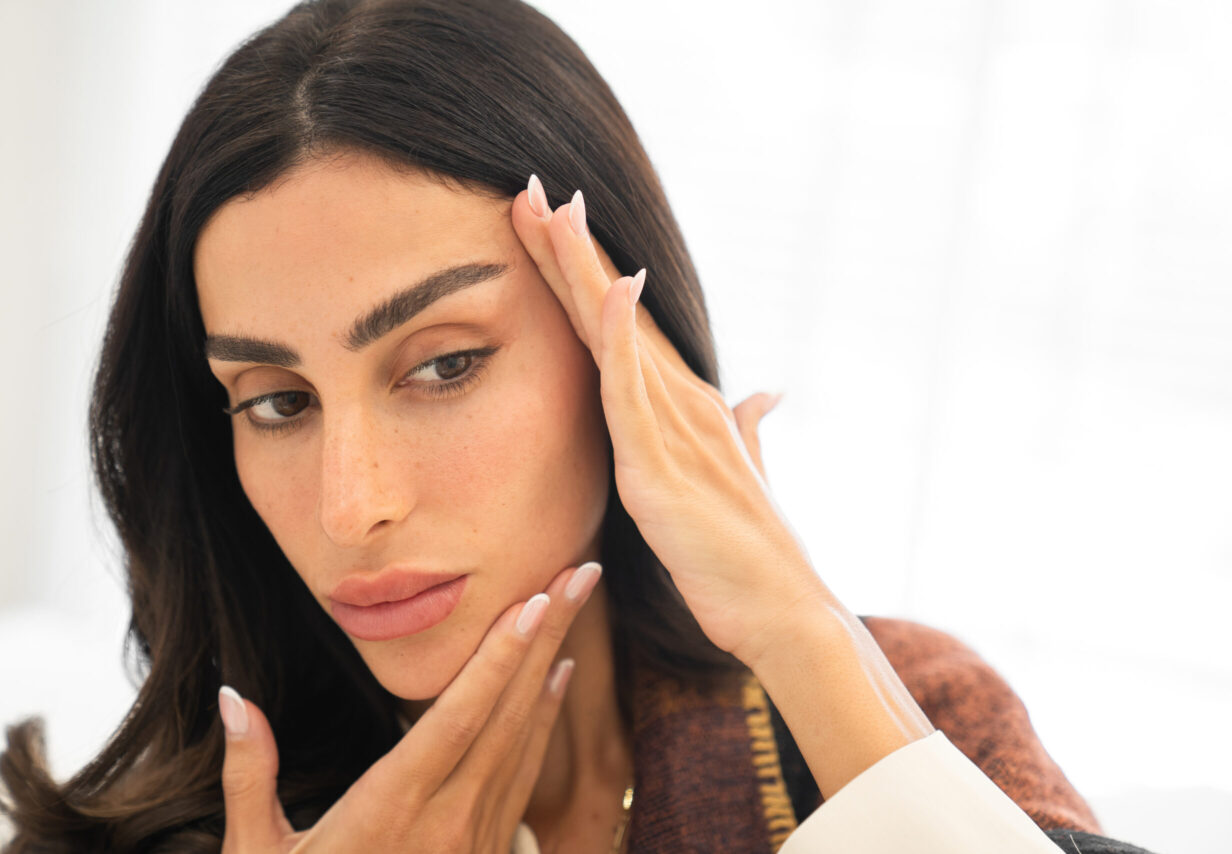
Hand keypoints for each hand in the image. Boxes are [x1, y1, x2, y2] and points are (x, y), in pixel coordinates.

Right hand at [216, 561, 601, 852]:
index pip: (458, 718)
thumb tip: (231, 698)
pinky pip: (525, 776)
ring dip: (552, 668)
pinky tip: (557, 684)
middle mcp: (447, 822)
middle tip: (583, 573)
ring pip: (525, 740)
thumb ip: (249, 776)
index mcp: (391, 812)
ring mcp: (476, 841)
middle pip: (509, 712)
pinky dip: (544, 722)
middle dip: (548, 636)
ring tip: (576, 606)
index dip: (499, 657)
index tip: (535, 601)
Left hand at [511, 176, 822, 667]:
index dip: (588, 272)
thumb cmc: (754, 556)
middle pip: (616, 310)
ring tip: (552, 208)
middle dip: (573, 248)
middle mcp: (684, 402)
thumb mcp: (744, 480)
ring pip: (620, 333)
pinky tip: (614, 287)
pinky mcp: (665, 467)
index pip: (625, 325)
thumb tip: (767, 395)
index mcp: (689, 406)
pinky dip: (623, 338)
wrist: (784, 612)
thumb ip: (749, 432)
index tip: (553, 223)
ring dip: (586, 268)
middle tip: (534, 187)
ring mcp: (677, 429)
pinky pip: (636, 393)